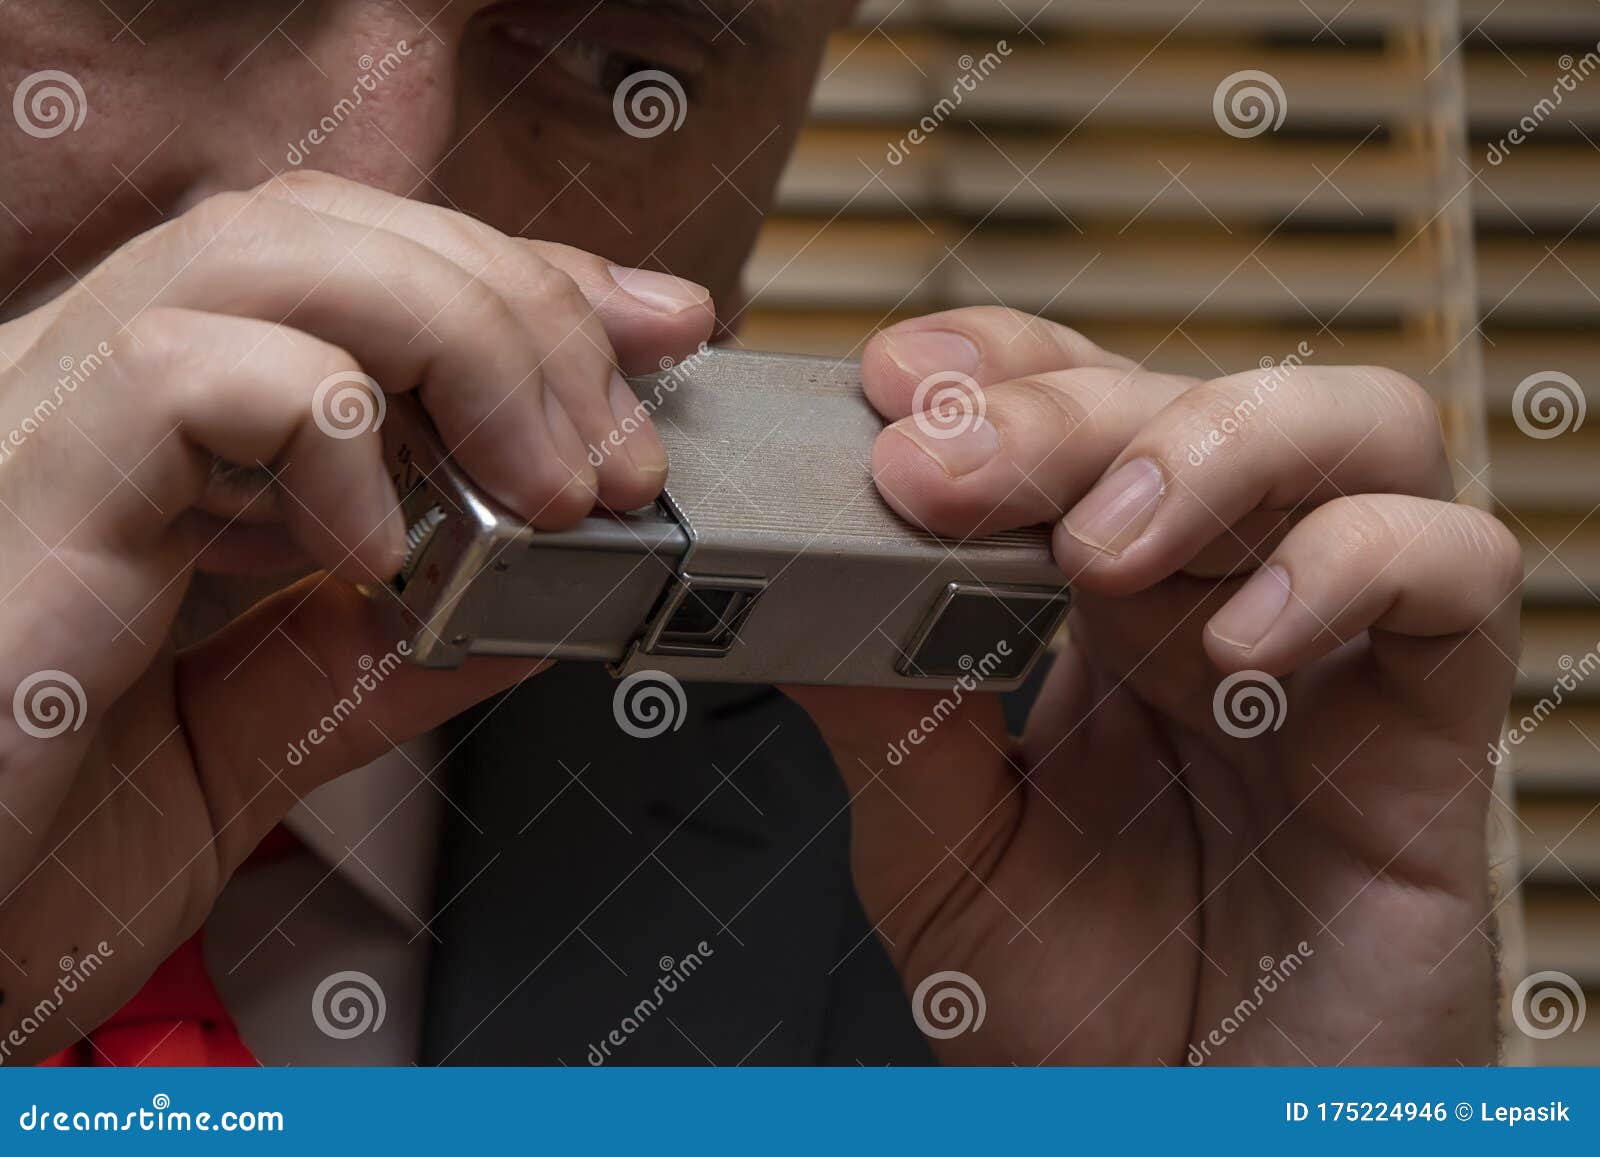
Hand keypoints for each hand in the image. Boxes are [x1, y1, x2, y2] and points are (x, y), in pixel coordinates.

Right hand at [0, 171, 713, 1061]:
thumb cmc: (33, 851)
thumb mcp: (261, 741)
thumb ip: (388, 658)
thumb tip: (543, 600)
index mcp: (161, 439)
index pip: (360, 272)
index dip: (525, 281)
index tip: (658, 328)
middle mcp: (93, 397)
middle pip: (330, 227)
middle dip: (522, 308)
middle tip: (622, 451)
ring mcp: (42, 425)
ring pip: (267, 250)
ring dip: (461, 343)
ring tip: (548, 487)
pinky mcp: (21, 488)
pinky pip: (180, 371)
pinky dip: (325, 432)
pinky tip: (376, 546)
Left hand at [789, 308, 1520, 1064]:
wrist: (1191, 1135)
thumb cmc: (1085, 1006)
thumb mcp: (941, 854)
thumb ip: (889, 717)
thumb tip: (806, 584)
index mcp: (1100, 605)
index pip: (1073, 404)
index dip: (996, 365)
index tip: (894, 387)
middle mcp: (1220, 593)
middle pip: (1184, 397)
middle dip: (1056, 409)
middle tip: (941, 468)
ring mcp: (1335, 642)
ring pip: (1351, 427)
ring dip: (1212, 447)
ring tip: (1100, 542)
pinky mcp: (1433, 721)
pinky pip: (1453, 573)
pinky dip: (1349, 568)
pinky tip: (1236, 647)